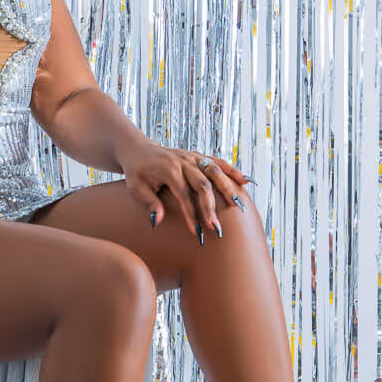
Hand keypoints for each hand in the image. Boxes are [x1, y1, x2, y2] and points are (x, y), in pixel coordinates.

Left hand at [118, 141, 251, 238]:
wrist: (138, 149)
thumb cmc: (136, 172)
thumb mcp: (136, 187)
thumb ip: (149, 203)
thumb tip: (158, 221)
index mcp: (168, 169)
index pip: (183, 194)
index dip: (190, 213)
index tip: (196, 231)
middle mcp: (183, 161)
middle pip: (202, 184)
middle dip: (211, 207)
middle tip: (217, 227)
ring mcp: (192, 157)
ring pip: (215, 171)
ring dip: (227, 189)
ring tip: (239, 205)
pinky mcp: (198, 156)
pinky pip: (218, 162)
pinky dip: (232, 170)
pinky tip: (245, 181)